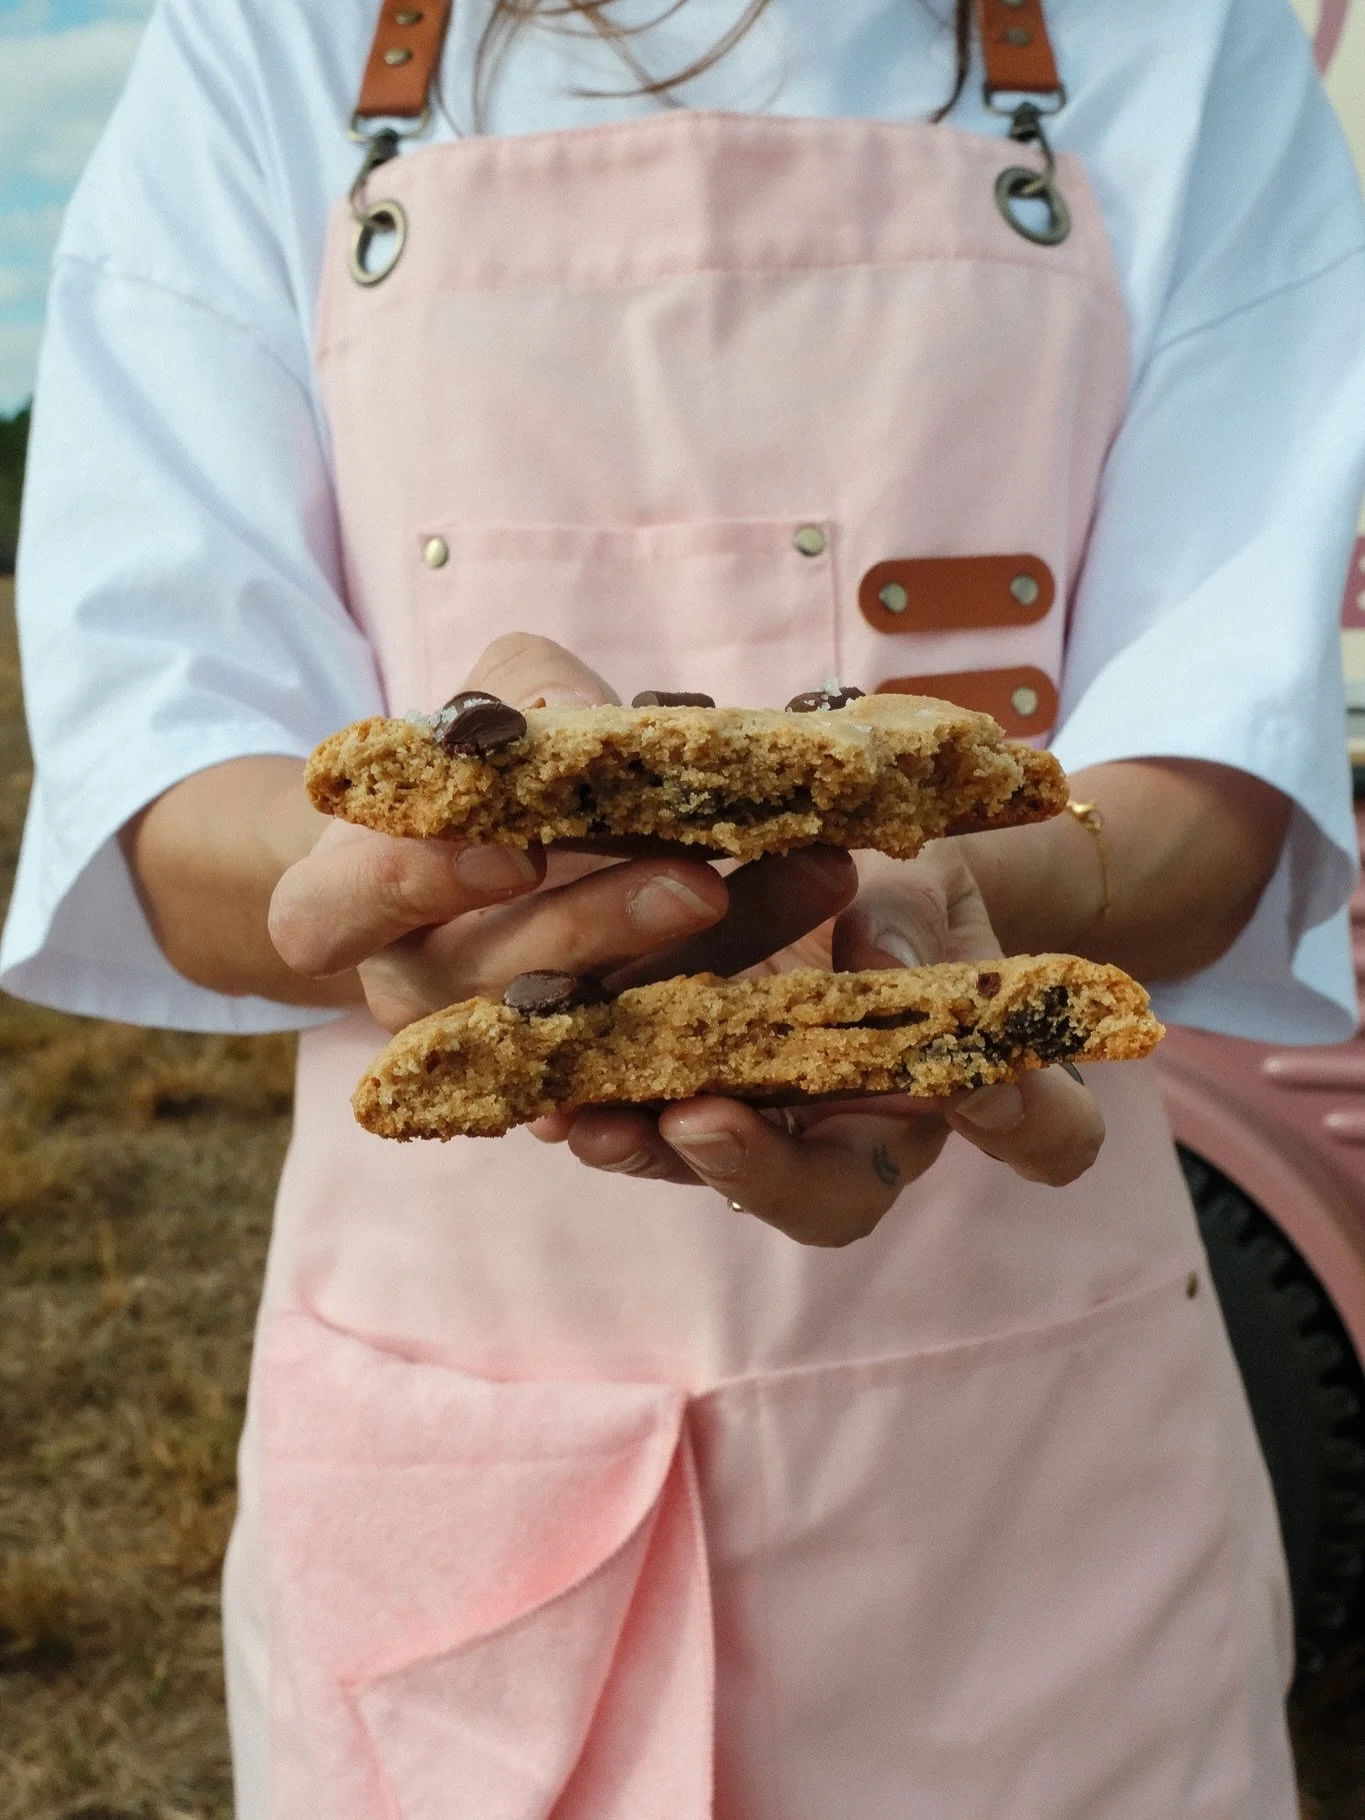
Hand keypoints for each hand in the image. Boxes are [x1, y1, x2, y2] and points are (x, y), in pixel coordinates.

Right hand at [269, 634, 854, 1029]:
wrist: (482, 857)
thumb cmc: (470, 767)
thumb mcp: (486, 701)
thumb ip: (526, 698)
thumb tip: (590, 717)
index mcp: (341, 907)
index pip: (328, 918)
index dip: (413, 887)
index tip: (514, 846)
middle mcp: (411, 992)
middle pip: (490, 980)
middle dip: (600, 928)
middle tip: (699, 879)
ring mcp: (496, 1047)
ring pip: (595, 1027)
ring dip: (709, 959)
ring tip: (815, 879)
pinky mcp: (587, 1072)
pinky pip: (660, 1061)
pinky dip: (740, 1011)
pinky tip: (820, 949)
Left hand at [537, 843, 1105, 1246]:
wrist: (839, 881)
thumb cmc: (902, 894)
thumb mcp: (923, 887)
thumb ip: (911, 929)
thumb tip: (875, 960)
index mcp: (958, 1090)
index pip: (1033, 1132)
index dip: (1022, 1121)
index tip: (980, 1084)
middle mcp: (860, 1134)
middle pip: (824, 1193)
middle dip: (757, 1165)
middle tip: (699, 1126)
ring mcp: (764, 1126)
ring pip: (708, 1160)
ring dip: (639, 1144)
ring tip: (578, 1117)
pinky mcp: (674, 1097)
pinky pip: (631, 1112)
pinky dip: (584, 1094)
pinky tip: (530, 1078)